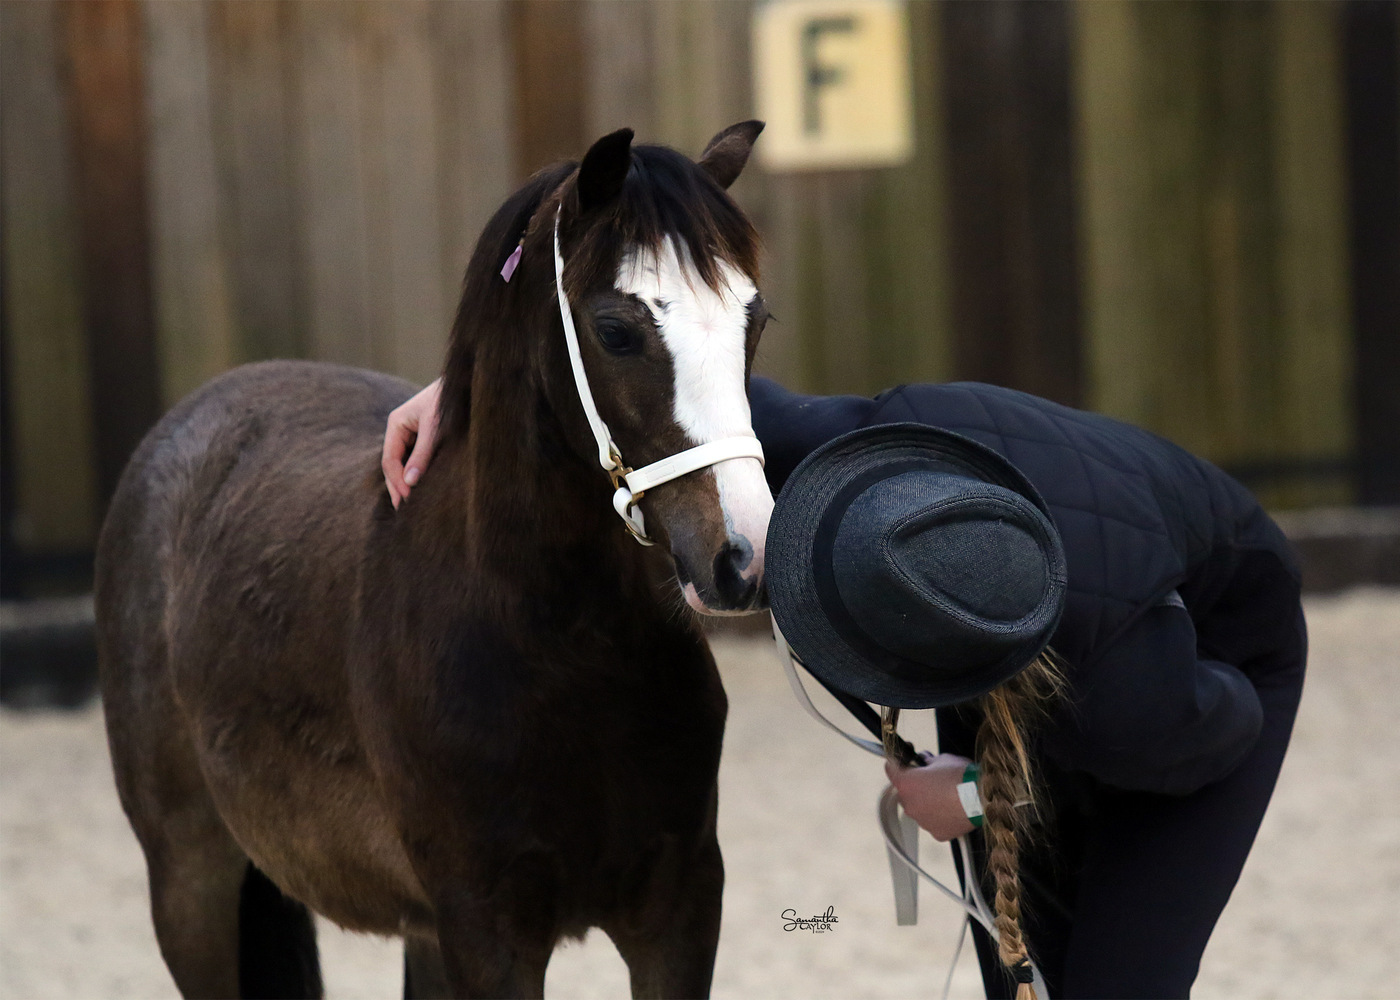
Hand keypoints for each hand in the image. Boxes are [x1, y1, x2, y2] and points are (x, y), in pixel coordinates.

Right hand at [382, 377, 442, 508]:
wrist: (466, 386)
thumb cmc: (448, 401)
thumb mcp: (435, 428)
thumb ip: (422, 454)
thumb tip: (410, 483)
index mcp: (396, 424)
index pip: (389, 460)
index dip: (397, 481)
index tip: (407, 499)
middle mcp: (399, 430)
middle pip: (392, 465)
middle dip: (397, 486)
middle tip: (404, 510)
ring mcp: (410, 434)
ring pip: (402, 464)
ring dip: (406, 482)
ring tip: (410, 505)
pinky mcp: (423, 438)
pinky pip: (414, 460)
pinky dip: (416, 474)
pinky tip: (421, 489)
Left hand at [884, 752, 976, 841]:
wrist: (982, 798)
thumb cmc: (961, 776)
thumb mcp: (942, 759)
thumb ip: (927, 761)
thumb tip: (925, 762)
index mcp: (906, 784)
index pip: (890, 769)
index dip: (898, 760)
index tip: (907, 756)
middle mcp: (909, 805)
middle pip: (905, 792)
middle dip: (915, 784)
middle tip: (931, 778)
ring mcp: (922, 822)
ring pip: (919, 809)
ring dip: (926, 802)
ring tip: (945, 795)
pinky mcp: (937, 833)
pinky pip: (933, 822)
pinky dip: (939, 816)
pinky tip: (952, 809)